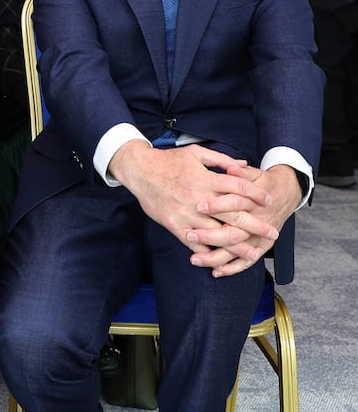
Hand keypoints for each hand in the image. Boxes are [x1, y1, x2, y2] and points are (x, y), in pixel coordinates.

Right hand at [109, 141, 276, 258]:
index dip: (257, 194)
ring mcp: (187, 214)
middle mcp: (199, 198)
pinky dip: (209, 253)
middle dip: (256, 225)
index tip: (268, 200)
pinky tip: (222, 258)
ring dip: (238, 245)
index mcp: (205, 179)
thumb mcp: (195, 153)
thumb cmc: (168, 160)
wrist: (139, 171)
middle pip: (234, 215)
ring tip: (253, 252)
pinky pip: (195, 243)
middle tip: (272, 233)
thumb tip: (244, 165)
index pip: (239, 188)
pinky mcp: (175, 225)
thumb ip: (221, 159)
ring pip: (217, 234)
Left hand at [189, 164, 301, 276]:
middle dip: (211, 235)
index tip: (199, 206)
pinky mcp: (262, 245)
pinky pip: (247, 260)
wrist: (285, 193)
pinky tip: (216, 272)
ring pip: (238, 250)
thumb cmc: (262, 182)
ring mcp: (260, 235)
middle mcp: (257, 220)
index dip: (218, 205)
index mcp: (254, 201)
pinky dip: (233, 268)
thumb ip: (240, 173)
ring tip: (195, 259)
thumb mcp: (252, 174)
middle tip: (190, 236)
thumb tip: (231, 167)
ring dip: (216, 256)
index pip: (236, 203)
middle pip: (234, 231)